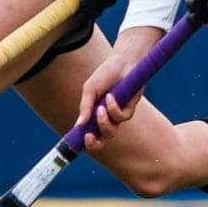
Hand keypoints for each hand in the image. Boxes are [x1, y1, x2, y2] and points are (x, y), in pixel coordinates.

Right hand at [73, 29, 158, 150]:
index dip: (85, 141)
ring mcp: (117, 115)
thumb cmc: (105, 75)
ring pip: (111, 131)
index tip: (81, 138)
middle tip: (89, 136)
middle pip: (102, 140)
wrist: (123, 63)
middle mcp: (106, 117)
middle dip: (95, 143)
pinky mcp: (129, 110)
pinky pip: (121, 117)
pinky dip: (114, 108)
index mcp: (94, 114)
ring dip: (103, 122)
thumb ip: (85, 107)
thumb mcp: (90, 90)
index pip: (89, 134)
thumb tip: (79, 125)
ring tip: (101, 107)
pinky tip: (111, 96)